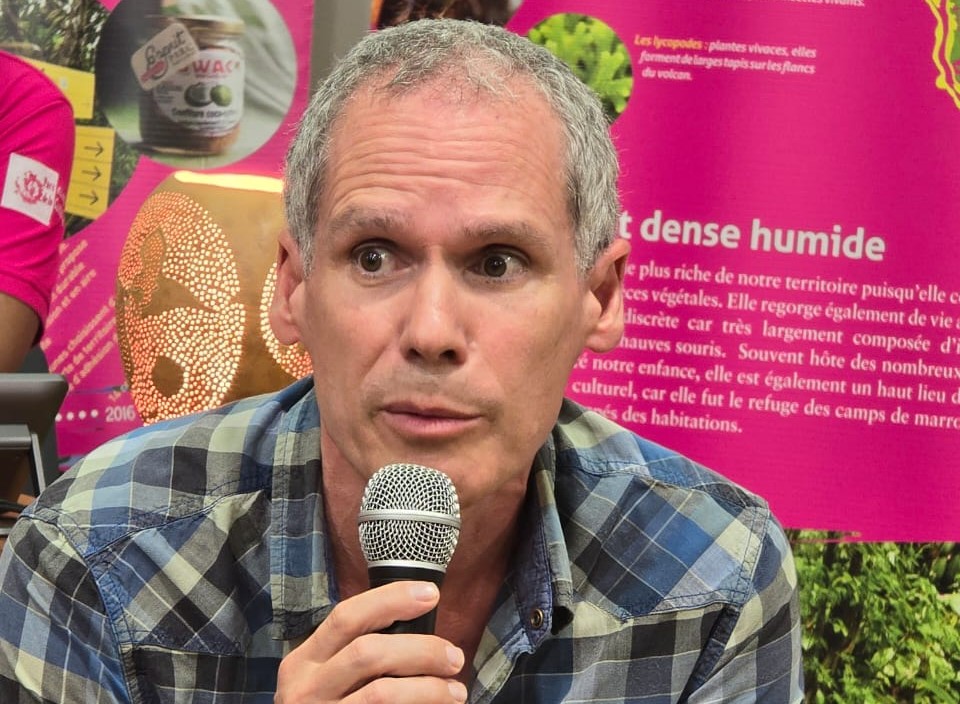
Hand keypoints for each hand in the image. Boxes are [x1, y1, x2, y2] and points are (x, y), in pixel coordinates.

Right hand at [275, 581, 467, 702]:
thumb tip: (417, 621)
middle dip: (420, 650)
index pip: (347, 616)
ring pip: (381, 694)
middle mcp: (306, 688)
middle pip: (368, 653)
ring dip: (428, 688)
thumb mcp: (328, 675)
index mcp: (305, 661)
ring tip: (455, 692)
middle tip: (454, 657)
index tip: (430, 595)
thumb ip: (358, 651)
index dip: (391, 600)